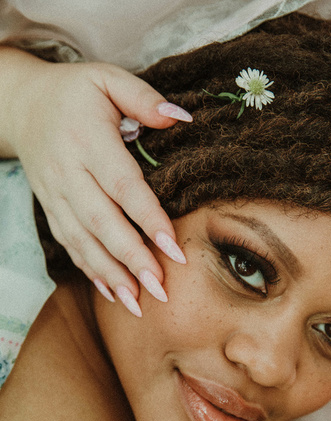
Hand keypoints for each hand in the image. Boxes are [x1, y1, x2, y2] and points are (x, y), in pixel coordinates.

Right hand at [1, 48, 189, 315]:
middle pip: (102, 223)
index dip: (148, 219)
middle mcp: (68, 172)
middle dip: (131, 259)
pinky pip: (71, 246)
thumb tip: (181, 117)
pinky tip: (114, 294)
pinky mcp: (52, 210)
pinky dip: (91, 272)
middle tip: (160, 290)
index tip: (174, 249)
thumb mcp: (107, 79)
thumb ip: (143, 97)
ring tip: (139, 305)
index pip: (122, 186)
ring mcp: (56, 195)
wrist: (22, 106)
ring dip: (111, 276)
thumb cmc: (76, 93)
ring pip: (84, 242)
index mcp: (88, 140)